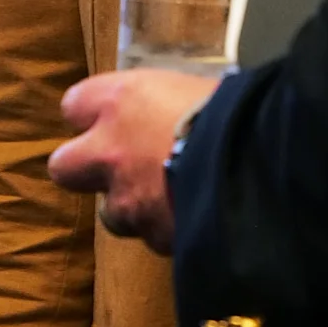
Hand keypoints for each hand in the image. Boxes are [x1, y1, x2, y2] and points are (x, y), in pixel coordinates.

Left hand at [50, 67, 222, 249]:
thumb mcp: (200, 89)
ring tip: (171, 199)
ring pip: (112, 213)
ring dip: (134, 208)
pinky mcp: (151, 237)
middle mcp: (110, 151)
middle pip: (66, 167)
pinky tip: (197, 219)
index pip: (75, 105)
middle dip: (89, 170)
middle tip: (122, 168)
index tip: (112, 119)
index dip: (93, 115)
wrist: (261, 165)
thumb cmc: (240, 111)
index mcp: (121, 101)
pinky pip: (153, 237)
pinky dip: (169, 231)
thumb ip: (169, 104)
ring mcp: (127, 201)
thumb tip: (176, 109)